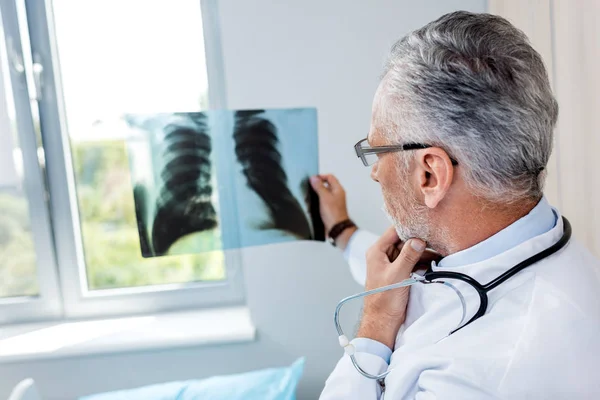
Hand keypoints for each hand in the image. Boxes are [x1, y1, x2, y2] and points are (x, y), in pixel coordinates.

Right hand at [309, 174, 353, 234]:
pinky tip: (312, 204)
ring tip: (310, 196)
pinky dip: (318, 201)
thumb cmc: (333, 214)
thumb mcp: (324, 197)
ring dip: (317, 193)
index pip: (330, 177)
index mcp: (338, 189)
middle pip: (327, 185)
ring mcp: (334, 202)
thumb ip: (319, 186)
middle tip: (310, 187)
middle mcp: (337, 194)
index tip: (312, 180)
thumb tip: (313, 178)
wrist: (336, 228)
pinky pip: (323, 201)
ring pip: (324, 193)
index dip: (321, 177)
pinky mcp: (330, 208)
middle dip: (318, 185)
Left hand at [357, 227, 426, 348]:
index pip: (394, 230)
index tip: (426, 223)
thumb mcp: (397, 275)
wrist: (383, 321)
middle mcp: (383, 254)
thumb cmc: (384, 299)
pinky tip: (434, 263)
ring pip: (410, 251)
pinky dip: (421, 262)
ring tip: (439, 253)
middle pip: (404, 240)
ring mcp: (391, 263)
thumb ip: (408, 256)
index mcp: (377, 251)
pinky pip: (411, 261)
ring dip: (423, 253)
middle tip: (437, 240)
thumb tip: (418, 240)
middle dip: (420, 240)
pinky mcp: (399, 272)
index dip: (409, 226)